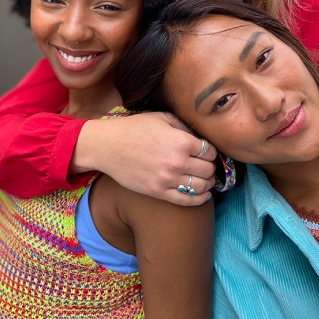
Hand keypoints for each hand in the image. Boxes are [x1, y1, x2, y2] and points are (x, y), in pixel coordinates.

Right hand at [69, 112, 216, 204]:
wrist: (108, 146)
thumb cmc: (134, 129)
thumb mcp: (162, 118)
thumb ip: (185, 127)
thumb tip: (201, 138)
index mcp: (181, 141)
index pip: (210, 151)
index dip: (211, 151)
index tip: (206, 152)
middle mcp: (177, 162)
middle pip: (208, 170)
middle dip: (210, 167)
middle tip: (206, 165)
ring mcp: (168, 179)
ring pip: (201, 186)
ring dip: (208, 183)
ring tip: (207, 180)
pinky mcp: (158, 192)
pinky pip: (187, 200)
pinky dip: (200, 199)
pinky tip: (204, 195)